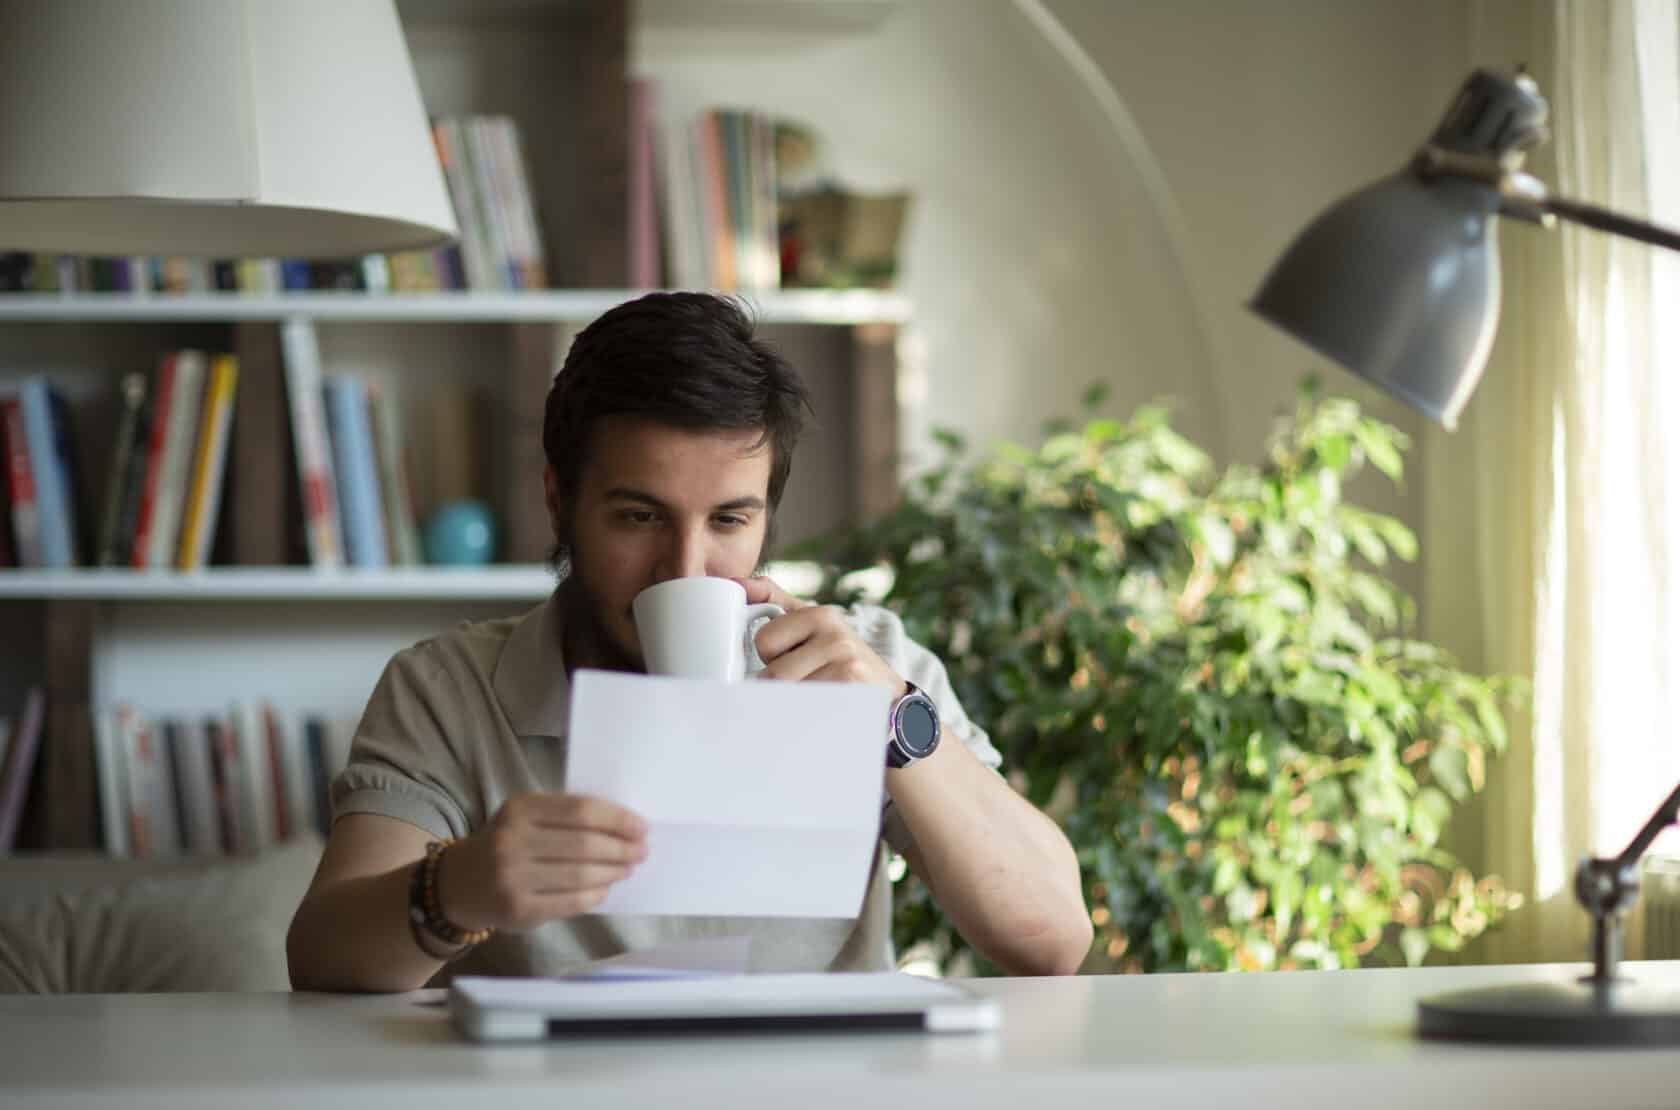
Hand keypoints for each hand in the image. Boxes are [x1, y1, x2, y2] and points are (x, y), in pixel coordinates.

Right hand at [439, 793, 647, 931]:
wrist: (458, 884)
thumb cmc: (506, 844)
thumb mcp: (525, 818)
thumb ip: (564, 817)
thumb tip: (623, 827)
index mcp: (519, 809)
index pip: (580, 810)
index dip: (616, 818)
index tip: (641, 827)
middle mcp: (512, 842)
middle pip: (583, 844)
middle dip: (620, 848)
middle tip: (641, 851)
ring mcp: (513, 878)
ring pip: (579, 875)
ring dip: (612, 872)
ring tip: (627, 869)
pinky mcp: (519, 910)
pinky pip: (570, 902)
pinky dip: (594, 895)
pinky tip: (605, 889)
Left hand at [736, 575, 904, 694]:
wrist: (887, 693)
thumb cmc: (840, 656)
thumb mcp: (812, 623)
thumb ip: (773, 599)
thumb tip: (737, 583)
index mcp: (820, 614)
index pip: (763, 640)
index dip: (770, 657)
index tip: (790, 658)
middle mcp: (836, 635)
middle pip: (774, 673)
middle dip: (780, 683)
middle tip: (805, 679)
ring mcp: (846, 663)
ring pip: (788, 694)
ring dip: (792, 701)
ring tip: (816, 692)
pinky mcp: (852, 691)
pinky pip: (806, 709)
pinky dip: (807, 714)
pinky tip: (824, 707)